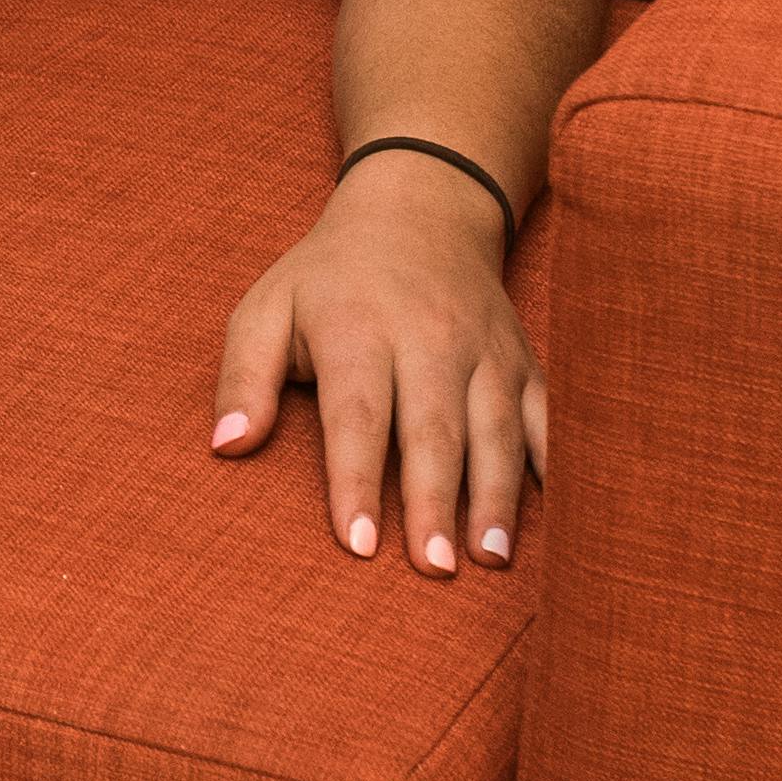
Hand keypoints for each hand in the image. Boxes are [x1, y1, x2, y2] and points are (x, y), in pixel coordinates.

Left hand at [209, 157, 542, 573]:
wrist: (422, 210)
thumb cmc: (329, 278)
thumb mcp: (267, 307)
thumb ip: (242, 377)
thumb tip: (224, 446)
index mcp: (358, 328)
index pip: (358, 414)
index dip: (356, 480)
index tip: (357, 545)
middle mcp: (429, 338)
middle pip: (433, 429)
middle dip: (434, 502)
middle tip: (431, 569)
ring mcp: (485, 350)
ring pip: (496, 429)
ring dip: (496, 497)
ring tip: (490, 560)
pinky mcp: (523, 360)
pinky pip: (546, 414)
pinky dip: (553, 462)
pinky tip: (557, 513)